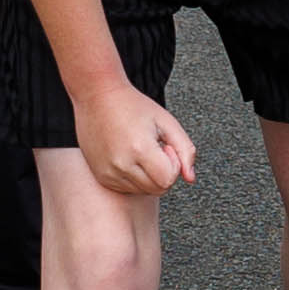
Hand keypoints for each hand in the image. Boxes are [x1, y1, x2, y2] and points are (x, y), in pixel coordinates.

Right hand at [76, 85, 198, 198]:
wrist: (98, 98)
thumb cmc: (133, 106)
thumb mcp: (167, 121)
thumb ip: (185, 150)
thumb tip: (190, 178)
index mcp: (139, 149)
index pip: (168, 180)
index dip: (173, 164)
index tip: (165, 146)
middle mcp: (121, 165)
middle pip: (158, 189)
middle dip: (164, 172)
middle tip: (156, 149)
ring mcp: (108, 172)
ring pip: (143, 191)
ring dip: (150, 176)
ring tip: (142, 151)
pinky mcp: (101, 176)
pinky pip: (128, 189)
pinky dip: (135, 178)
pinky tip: (131, 157)